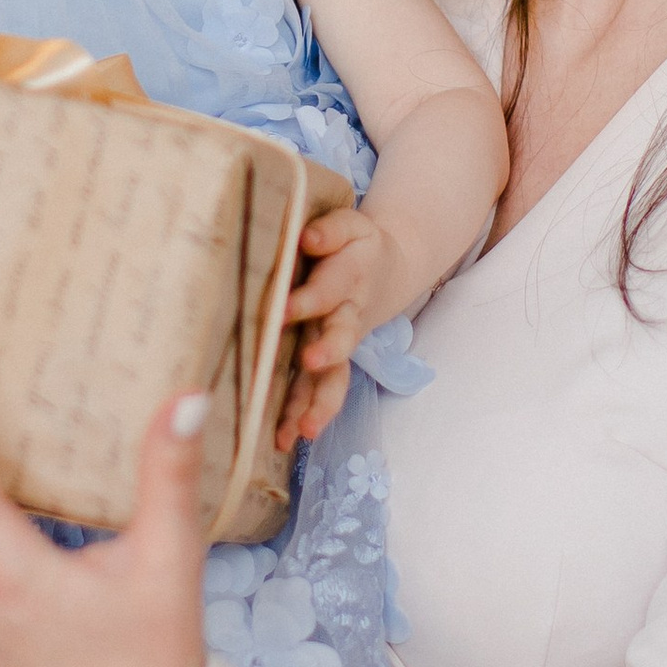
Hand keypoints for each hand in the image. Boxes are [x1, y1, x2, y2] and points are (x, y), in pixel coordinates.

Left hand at [276, 203, 392, 447]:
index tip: (284, 309)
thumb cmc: (351, 245)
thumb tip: (307, 239)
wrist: (381, 269)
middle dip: (327, 353)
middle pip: (341, 338)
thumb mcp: (348, 226)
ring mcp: (338, 344)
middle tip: (310, 364)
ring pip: (335, 377)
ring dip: (320, 404)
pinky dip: (305, 416)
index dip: (310, 298)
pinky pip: (320, 392)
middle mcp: (345, 316)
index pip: (328, 288)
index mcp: (348, 278)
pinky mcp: (328, 364)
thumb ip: (330, 231)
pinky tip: (286, 440)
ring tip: (303, 431)